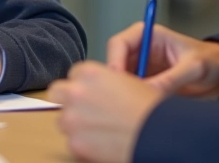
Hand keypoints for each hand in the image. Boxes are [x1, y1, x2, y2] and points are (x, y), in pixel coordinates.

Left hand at [48, 62, 163, 162]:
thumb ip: (104, 84)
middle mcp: (76, 92)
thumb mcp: (127, 82)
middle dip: (69, 101)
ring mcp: (73, 118)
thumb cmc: (150, 109)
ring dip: (77, 125)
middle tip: (87, 112)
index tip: (93, 95)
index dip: (84, 86)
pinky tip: (104, 145)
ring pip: (64, 120)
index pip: (74, 76)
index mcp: (89, 72)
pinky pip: (73, 143)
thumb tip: (95, 92)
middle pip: (58, 93)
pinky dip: (85, 147)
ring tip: (101, 131)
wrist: (161, 134)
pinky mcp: (76, 143)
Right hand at [106, 23, 218, 97]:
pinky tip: (143, 107)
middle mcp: (140, 51)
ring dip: (126, 92)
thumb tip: (150, 89)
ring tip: (138, 103)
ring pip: (121, 81)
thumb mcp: (194, 67)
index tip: (118, 79)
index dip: (114, 62)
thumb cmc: (211, 60)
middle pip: (115, 64)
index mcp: (147, 35)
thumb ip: (172, 78)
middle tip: (125, 96)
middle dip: (118, 81)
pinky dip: (135, 100)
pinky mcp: (146, 84)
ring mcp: (142, 69)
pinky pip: (132, 92)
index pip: (118, 44)